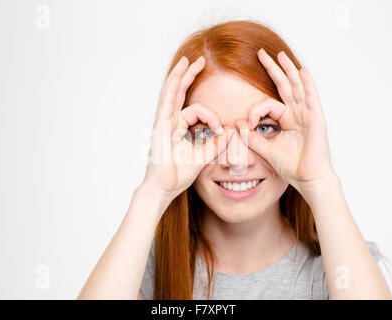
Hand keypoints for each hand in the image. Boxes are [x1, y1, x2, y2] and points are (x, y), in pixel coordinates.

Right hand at [142, 55, 232, 201]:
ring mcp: (163, 122)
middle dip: (189, 76)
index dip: (212, 117)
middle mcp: (169, 122)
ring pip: (172, 92)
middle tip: (200, 60)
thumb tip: (230, 132)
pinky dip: (175, 87)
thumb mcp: (203, 156)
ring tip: (188, 60)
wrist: (164, 187)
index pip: (195, 111)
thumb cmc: (178, 174)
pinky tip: (179, 74)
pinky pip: (168, 101)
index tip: (221, 130)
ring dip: (180, 75)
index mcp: (178, 128)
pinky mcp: (160, 125)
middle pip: (179, 93)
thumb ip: (216, 144)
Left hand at [235, 49, 335, 192]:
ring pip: (296, 86)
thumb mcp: (266, 149)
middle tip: (261, 53)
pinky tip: (300, 70)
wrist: (307, 178)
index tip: (246, 124)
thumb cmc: (291, 166)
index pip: (267, 105)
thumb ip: (251, 137)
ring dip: (288, 69)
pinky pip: (311, 96)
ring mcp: (307, 114)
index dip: (254, 111)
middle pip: (283, 86)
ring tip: (279, 54)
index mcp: (287, 120)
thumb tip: (237, 123)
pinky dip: (306, 83)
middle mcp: (297, 113)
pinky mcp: (315, 117)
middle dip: (272, 69)